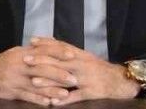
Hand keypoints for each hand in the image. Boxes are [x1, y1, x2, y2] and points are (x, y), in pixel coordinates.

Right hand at [0, 45, 73, 105]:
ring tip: (65, 94)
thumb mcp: (17, 53)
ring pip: (36, 85)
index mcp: (22, 53)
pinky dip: (38, 100)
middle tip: (74, 79)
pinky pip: (27, 96)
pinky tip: (49, 102)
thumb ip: (34, 50)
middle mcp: (18, 65)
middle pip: (41, 68)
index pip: (43, 50)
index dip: (58, 52)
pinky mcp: (10, 91)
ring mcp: (14, 79)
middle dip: (59, 74)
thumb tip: (53, 44)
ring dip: (52, 90)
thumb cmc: (4, 63)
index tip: (72, 54)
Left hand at [25, 37, 140, 103]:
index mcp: (80, 55)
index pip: (61, 47)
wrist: (120, 80)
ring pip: (65, 79)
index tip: (31, 42)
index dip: (46, 44)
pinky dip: (65, 100)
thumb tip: (51, 43)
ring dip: (49, 81)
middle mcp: (82, 64)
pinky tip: (53, 103)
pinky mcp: (91, 92)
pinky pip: (76, 96)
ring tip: (34, 82)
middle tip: (26, 59)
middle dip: (41, 60)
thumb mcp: (85, 56)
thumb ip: (69, 51)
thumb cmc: (99, 69)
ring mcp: (86, 78)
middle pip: (59, 61)